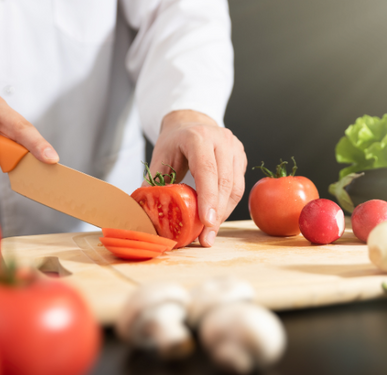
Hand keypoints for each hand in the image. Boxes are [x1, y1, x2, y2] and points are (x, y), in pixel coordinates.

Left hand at [147, 110, 246, 246]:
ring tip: (210, 232)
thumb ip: (154, 183)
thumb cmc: (174, 143)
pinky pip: (239, 187)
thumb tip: (145, 211)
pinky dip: (228, 206)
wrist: (191, 123)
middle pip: (224, 181)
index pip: (207, 170)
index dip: (208, 198)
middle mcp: (221, 139)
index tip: (206, 222)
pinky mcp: (242, 158)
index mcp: (198, 137)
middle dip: (216, 213)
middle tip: (207, 237)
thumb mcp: (160, 158)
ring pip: (236, 187)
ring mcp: (235, 147)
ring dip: (224, 213)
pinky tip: (216, 218)